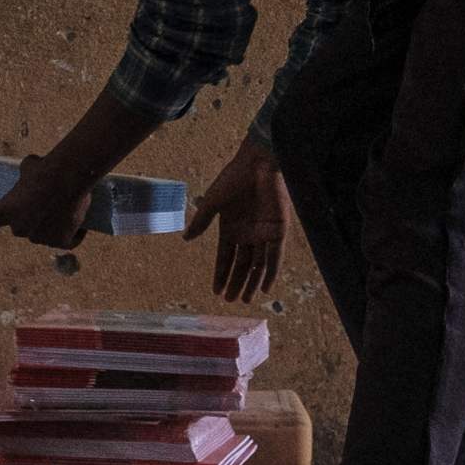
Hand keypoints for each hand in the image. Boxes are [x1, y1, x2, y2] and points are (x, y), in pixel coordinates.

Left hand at [0, 155, 95, 249]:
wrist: (69, 178)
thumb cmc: (46, 168)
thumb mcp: (30, 165)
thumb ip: (25, 174)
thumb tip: (30, 169)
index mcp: (6, 210)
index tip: (2, 212)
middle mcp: (20, 228)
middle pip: (20, 228)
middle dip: (30, 221)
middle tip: (45, 205)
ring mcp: (40, 238)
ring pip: (43, 237)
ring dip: (51, 228)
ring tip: (65, 211)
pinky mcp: (61, 242)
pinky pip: (66, 242)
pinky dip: (73, 236)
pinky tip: (80, 227)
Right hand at [188, 138, 287, 303]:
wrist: (257, 164)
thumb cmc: (234, 178)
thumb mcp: (213, 202)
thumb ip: (201, 221)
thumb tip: (186, 239)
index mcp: (231, 228)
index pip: (225, 257)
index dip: (220, 274)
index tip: (215, 291)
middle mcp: (247, 234)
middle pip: (242, 265)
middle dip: (236, 283)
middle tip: (230, 301)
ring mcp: (263, 234)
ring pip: (258, 265)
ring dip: (252, 282)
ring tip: (245, 299)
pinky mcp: (278, 231)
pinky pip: (275, 257)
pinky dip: (271, 272)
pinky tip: (266, 287)